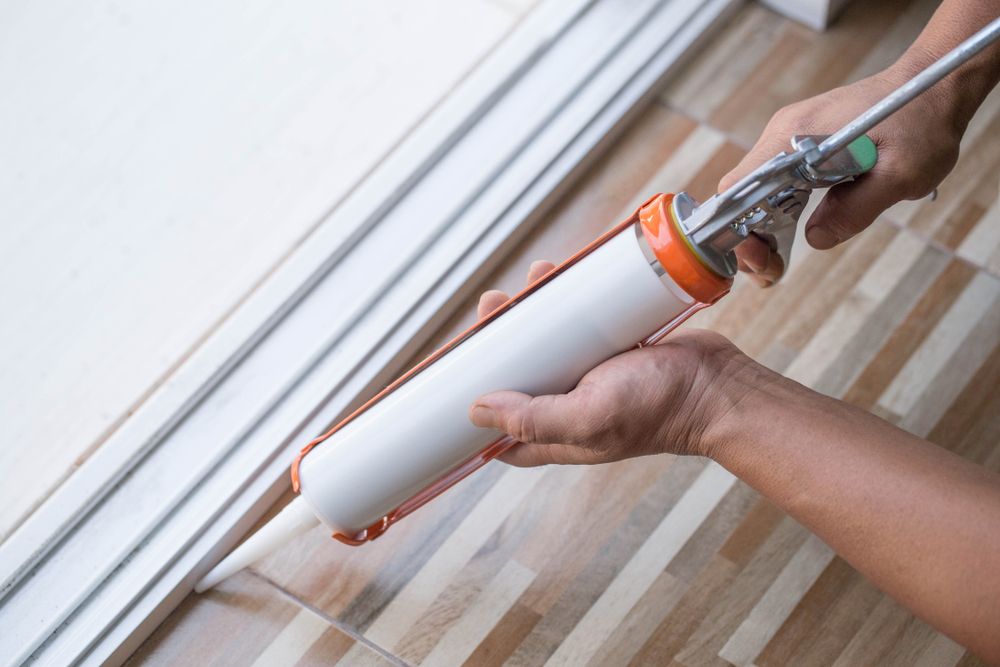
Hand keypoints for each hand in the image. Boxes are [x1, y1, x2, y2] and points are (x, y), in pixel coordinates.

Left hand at [468, 261, 765, 466]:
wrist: (719, 386)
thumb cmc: (660, 409)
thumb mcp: (589, 416)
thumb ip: (533, 418)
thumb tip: (477, 411)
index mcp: (555, 434)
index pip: (499, 430)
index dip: (473, 401)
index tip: (454, 369)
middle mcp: (567, 407)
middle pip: (517, 376)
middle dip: (498, 341)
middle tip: (492, 308)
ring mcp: (589, 377)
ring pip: (545, 344)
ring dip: (529, 313)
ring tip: (528, 281)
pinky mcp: (610, 351)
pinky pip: (576, 325)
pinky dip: (563, 303)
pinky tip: (557, 279)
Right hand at [722, 65, 964, 285]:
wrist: (933, 83)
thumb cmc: (922, 120)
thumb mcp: (901, 173)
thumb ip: (856, 209)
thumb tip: (814, 239)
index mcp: (795, 137)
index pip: (738, 189)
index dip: (738, 230)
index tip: (761, 258)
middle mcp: (782, 133)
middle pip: (740, 194)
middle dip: (748, 238)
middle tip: (771, 271)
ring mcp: (788, 135)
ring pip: (754, 190)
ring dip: (760, 228)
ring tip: (777, 261)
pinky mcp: (800, 142)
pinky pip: (773, 182)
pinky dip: (774, 212)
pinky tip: (789, 232)